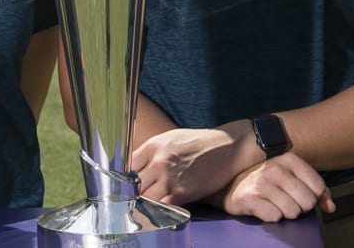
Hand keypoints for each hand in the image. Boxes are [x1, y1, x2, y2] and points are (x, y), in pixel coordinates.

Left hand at [134, 123, 255, 204]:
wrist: (229, 147)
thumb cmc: (200, 143)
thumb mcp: (171, 139)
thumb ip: (152, 153)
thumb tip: (136, 169)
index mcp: (152, 146)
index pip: (126, 168)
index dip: (124, 181)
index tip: (124, 189)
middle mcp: (158, 161)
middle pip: (132, 186)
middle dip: (131, 196)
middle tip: (129, 204)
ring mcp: (169, 178)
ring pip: (143, 199)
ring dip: (142, 206)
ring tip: (142, 210)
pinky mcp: (182, 193)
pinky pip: (161, 208)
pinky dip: (157, 213)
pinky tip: (157, 214)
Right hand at [219, 153, 335, 221]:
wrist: (232, 185)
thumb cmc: (268, 182)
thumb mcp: (293, 177)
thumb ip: (317, 190)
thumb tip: (330, 207)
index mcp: (289, 159)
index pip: (317, 187)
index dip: (313, 198)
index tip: (301, 195)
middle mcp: (275, 168)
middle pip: (307, 202)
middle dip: (301, 208)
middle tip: (288, 202)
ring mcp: (261, 183)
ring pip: (292, 212)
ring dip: (286, 213)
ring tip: (276, 205)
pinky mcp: (249, 199)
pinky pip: (275, 217)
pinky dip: (272, 217)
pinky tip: (265, 208)